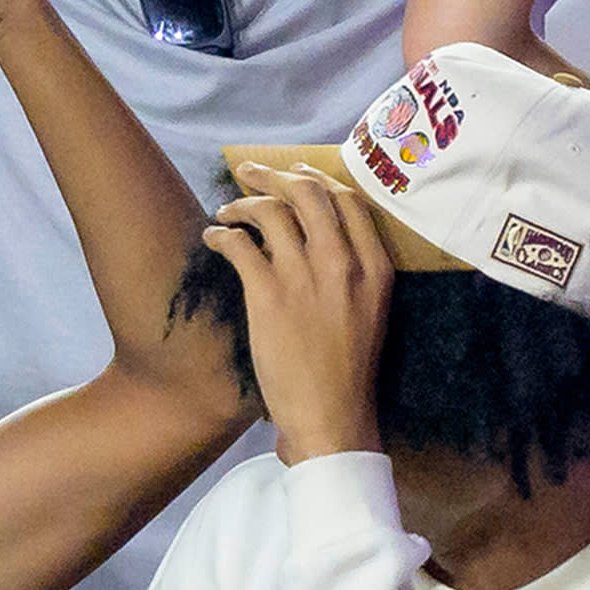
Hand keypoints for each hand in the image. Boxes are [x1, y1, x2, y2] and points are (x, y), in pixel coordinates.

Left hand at [205, 162, 394, 465]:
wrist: (331, 416)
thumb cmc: (349, 371)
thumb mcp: (371, 311)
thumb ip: (354, 271)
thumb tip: (319, 237)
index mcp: (375, 267)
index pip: (348, 201)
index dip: (317, 179)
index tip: (295, 174)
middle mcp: (343, 263)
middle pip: (308, 193)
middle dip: (274, 176)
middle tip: (249, 173)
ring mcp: (306, 276)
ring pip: (270, 212)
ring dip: (242, 204)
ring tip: (226, 210)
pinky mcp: (269, 295)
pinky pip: (239, 244)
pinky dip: (222, 234)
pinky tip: (214, 239)